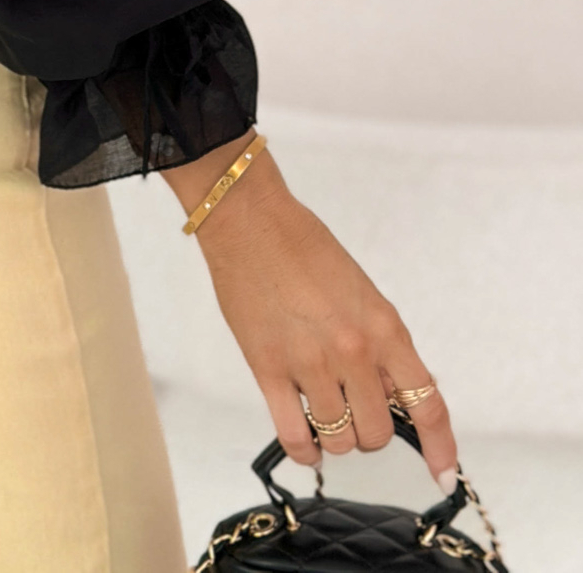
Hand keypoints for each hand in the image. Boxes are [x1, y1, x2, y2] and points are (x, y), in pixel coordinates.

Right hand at [161, 135, 458, 490]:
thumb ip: (382, 344)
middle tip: (355, 410)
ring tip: (324, 414)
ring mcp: (309, 363)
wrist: (251, 221)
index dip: (440, 447)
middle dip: (370, 429)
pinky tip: (306, 443)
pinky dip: (305, 451)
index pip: (427, 403)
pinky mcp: (267, 369)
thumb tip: (399, 392)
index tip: (442, 472)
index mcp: (384, 328)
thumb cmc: (305, 246)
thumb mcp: (362, 292)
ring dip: (336, 437)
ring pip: (339, 440)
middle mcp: (353, 352)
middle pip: (378, 432)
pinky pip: (295, 436)